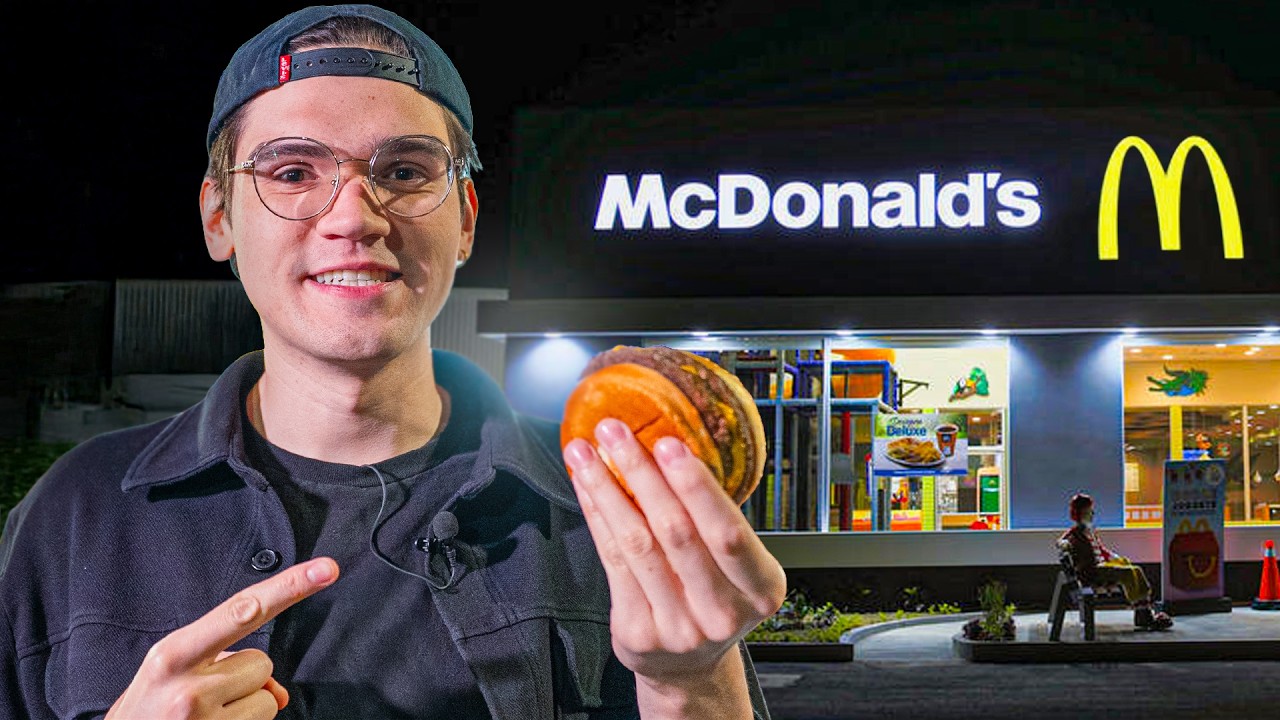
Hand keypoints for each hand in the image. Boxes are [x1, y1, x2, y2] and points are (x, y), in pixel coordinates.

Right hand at [106, 557, 338, 719]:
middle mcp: (188, 687)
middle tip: (206, 696)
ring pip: (267, 698)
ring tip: (206, 716)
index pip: (242, 610)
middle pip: (262, 662)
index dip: (289, 587)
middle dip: (244, 676)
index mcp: (173, 654)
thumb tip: (277, 694)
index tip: (325, 570)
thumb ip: (224, 664)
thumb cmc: (147, 713)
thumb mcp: (172, 676)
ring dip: (245, 707)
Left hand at [563, 419, 785, 715]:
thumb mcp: (733, 566)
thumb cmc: (711, 596)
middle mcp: (722, 612)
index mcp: (761, 588)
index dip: (696, 487)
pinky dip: (598, 517)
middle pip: (677, 533)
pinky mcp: (639, 633)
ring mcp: (679, 627)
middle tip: (616, 433)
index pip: (727, 532)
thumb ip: (711, 519)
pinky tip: (587, 487)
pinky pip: (614, 562)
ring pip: (638, 544)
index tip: (668, 443)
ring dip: (607, 490)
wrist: (689, 667)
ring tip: (585, 452)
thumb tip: (666, 445)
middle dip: (643, 475)